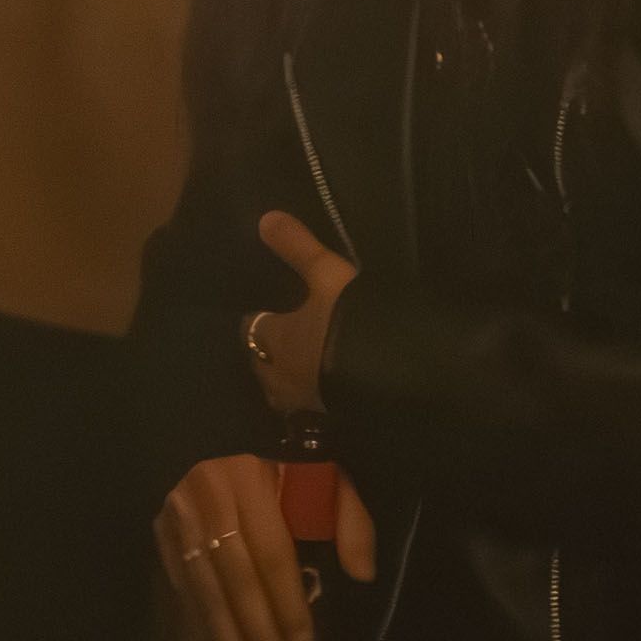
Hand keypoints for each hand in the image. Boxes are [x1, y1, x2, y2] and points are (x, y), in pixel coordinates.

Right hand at [155, 450, 378, 640]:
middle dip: (258, 637)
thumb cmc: (279, 452)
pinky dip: (200, 632)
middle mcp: (208, 499)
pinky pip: (181, 592)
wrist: (210, 421)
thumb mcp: (322, 470)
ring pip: (204, 593)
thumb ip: (347, 517)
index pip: (270, 552)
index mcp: (251, 478)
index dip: (287, 601)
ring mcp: (178, 518)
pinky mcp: (160, 534)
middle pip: (235, 581)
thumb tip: (363, 574)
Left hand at [245, 209, 354, 418]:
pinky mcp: (324, 422)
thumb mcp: (327, 274)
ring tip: (306, 363)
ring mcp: (298, 404)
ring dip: (289, 377)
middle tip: (286, 336)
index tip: (265, 311)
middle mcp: (276, 376)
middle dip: (270, 351)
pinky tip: (326, 389)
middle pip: (262, 362)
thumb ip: (298, 247)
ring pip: (282, 389)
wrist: (391, 374)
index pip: (250, 328)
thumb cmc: (347, 320)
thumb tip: (266, 219)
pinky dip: (312, 396)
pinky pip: (307, 407)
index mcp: (270, 340)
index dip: (257, 318)